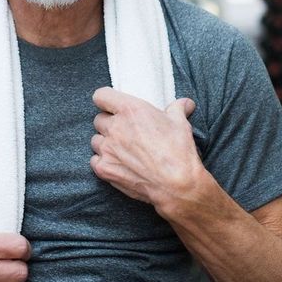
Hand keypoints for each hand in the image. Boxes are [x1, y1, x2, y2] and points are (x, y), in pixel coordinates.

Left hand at [90, 87, 203, 208]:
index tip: (111, 106)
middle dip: (110, 124)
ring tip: (122, 150)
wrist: (176, 184)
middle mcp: (115, 127)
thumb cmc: (178, 151)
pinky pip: (95, 160)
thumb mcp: (181, 123)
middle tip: (125, 131)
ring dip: (106, 143)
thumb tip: (185, 103)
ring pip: (96, 140)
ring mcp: (107, 149)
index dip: (106, 100)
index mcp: (130, 110)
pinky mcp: (105, 169)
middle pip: (99, 119)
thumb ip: (177, 108)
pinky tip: (118, 164)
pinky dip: (103, 162)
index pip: (101, 96)